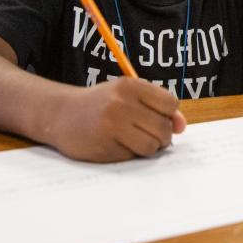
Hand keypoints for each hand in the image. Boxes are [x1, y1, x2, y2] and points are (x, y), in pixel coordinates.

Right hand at [49, 78, 185, 161]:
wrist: (61, 114)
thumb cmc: (101, 103)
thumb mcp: (129, 95)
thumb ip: (157, 107)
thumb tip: (181, 126)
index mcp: (131, 86)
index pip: (170, 104)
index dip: (168, 115)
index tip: (158, 117)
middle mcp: (121, 104)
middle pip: (163, 128)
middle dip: (161, 135)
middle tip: (148, 133)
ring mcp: (112, 126)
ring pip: (151, 146)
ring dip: (148, 147)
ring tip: (135, 140)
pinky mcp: (104, 147)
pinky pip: (133, 157)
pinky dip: (130, 154)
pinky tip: (116, 144)